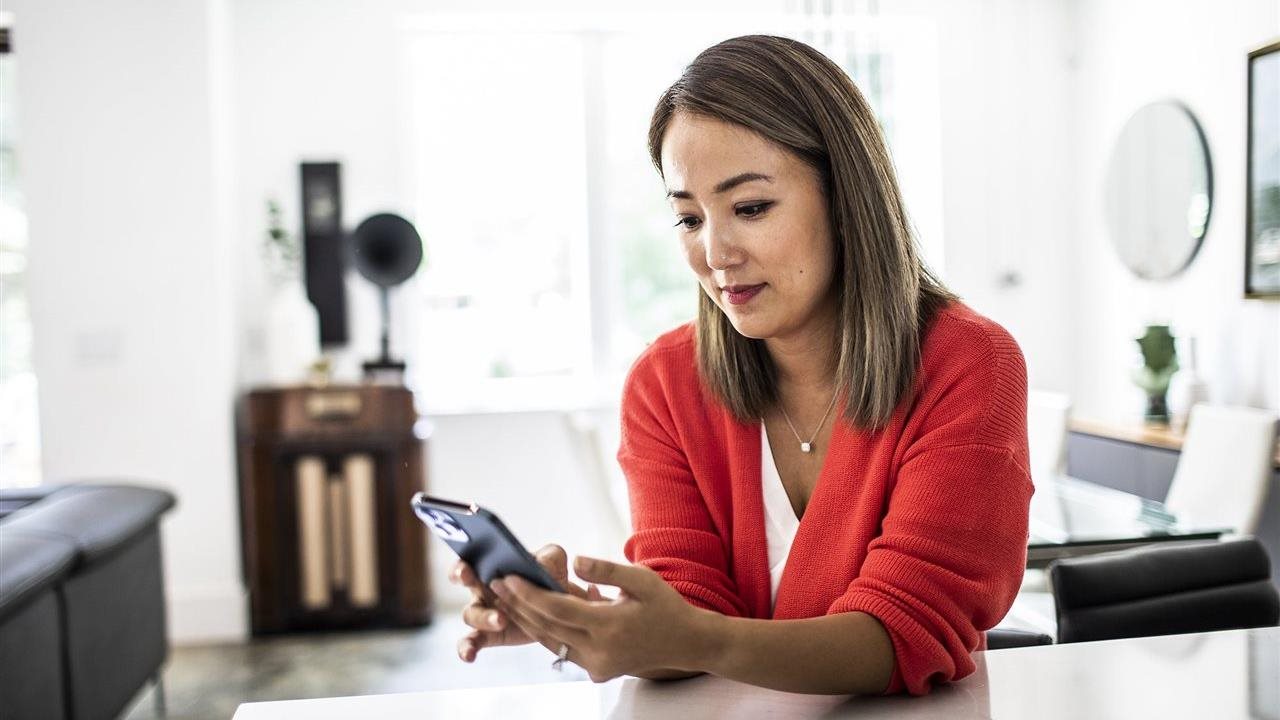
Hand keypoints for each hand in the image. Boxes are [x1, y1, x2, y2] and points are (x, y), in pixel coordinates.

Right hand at [451, 544, 602, 662]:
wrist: (562, 606)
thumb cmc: (551, 576)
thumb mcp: (554, 560)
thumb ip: (549, 557)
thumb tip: (540, 566)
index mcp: (492, 564)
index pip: (469, 558)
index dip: (463, 562)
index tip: (466, 568)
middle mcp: (481, 586)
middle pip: (463, 580)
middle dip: (462, 577)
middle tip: (471, 577)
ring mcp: (483, 612)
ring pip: (471, 614)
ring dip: (484, 617)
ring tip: (502, 620)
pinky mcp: (490, 634)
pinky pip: (471, 642)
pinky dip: (467, 649)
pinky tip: (469, 656)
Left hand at [490, 556, 705, 682]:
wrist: (686, 643)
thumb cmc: (665, 606)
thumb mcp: (642, 579)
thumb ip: (606, 570)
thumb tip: (574, 560)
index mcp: (609, 626)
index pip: (556, 609)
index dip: (528, 593)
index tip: (507, 576)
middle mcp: (599, 650)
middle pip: (546, 627)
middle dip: (517, 605)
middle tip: (495, 583)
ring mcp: (597, 665)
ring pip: (550, 642)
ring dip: (525, 620)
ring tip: (504, 598)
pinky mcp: (597, 671)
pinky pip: (562, 651)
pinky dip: (544, 632)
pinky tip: (530, 616)